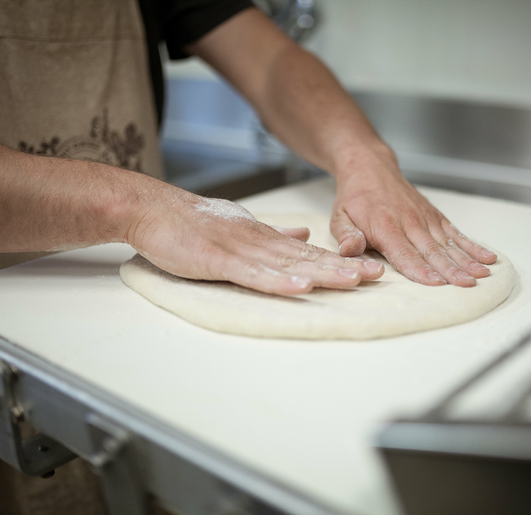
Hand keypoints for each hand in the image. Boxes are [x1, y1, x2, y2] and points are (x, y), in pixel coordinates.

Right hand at [127, 184, 383, 295]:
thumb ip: (273, 236)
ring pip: (288, 264)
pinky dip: (277, 281)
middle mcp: (259, 243)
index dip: (340, 261)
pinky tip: (300, 286)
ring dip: (321, 273)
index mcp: (265, 238)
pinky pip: (252, 274)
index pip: (309, 253)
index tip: (369, 268)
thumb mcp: (240, 226)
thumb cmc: (192, 224)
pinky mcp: (218, 260)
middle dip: (343, 267)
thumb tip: (303, 236)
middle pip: (308, 258)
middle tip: (377, 274)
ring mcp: (240, 251)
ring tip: (352, 280)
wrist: (154, 210)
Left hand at [330, 145, 496, 286]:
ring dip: (466, 260)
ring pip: (448, 243)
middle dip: (451, 270)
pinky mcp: (434, 216)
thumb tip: (349, 251)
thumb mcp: (339, 216)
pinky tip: (487, 258)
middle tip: (467, 285)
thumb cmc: (355, 197)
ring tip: (482, 276)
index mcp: (385, 227)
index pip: (405, 254)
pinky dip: (472, 246)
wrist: (370, 167)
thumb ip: (346, 236)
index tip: (437, 284)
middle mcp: (409, 222)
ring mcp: (425, 218)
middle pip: (432, 251)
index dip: (421, 270)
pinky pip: (455, 233)